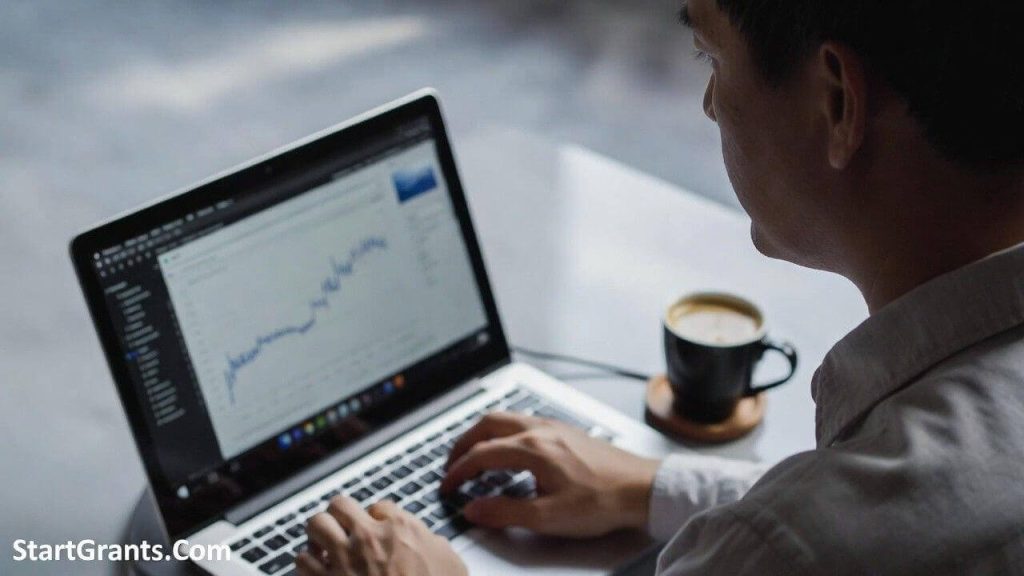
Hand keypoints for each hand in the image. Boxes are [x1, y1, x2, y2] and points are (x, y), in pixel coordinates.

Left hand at [297, 496, 466, 575]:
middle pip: (340, 505)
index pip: (379, 505)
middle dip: (340, 515)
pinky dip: (306, 562)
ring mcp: (343, 560)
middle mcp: (368, 538)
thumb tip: (429, 540)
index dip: (377, 516)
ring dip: (318, 534)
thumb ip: (435, 545)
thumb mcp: (450, 564)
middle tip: (343, 525)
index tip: (377, 526)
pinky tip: (315, 567)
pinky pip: (301, 560)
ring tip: (323, 542)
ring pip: (315, 525)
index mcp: (400, 529)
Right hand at [441, 411, 660, 537]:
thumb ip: (505, 512)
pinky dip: (504, 432)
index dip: (458, 471)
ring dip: (483, 434)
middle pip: (488, 425)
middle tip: (451, 464)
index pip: (481, 454)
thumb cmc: (603, 501)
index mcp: (533, 448)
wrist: (643, 489)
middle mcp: (541, 429)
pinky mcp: (566, 431)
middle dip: (463, 443)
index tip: (447, 486)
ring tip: (473, 454)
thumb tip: (474, 510)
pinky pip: (524, 421)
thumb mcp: (549, 517)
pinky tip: (509, 450)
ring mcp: (554, 427)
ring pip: (506, 418)